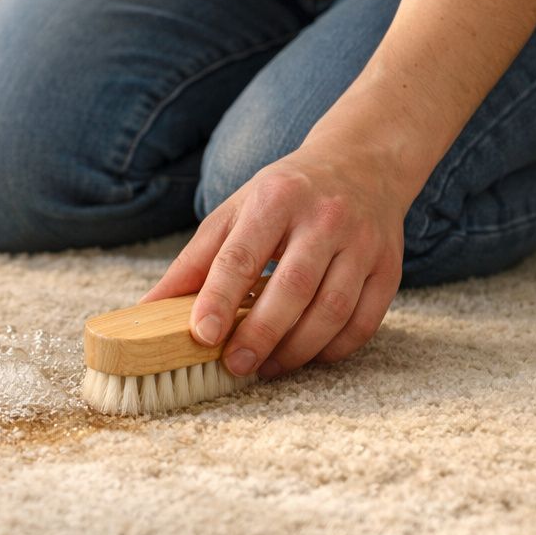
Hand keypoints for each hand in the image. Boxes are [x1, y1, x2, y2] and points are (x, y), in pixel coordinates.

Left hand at [140, 144, 406, 379]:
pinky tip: (306, 357)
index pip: (243, 254)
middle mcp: (324, 218)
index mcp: (276, 198)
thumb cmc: (284, 196)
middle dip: (259, 334)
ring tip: (265, 368)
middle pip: (291, 288)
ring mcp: (363, 243)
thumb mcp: (234, 212)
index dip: (219, 298)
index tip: (200, 335)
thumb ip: (194, 262)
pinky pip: (363, 322)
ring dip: (295, 350)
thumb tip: (147, 309)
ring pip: (331, 311)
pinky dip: (333, 349)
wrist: (362, 166)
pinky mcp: (388, 268)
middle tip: (234, 366)